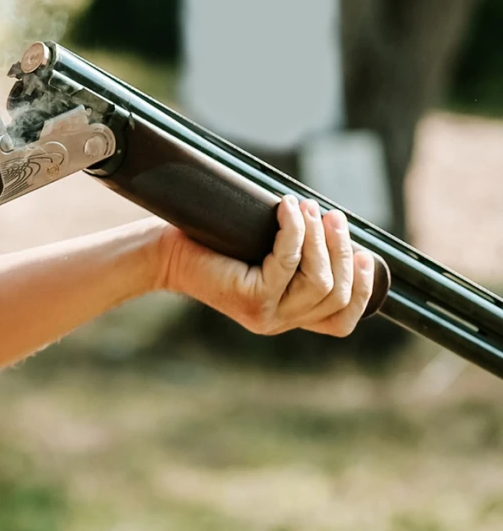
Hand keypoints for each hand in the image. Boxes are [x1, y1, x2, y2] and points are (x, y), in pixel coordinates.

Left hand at [158, 196, 374, 336]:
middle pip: (336, 293)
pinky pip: (288, 263)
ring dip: (320, 239)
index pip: (341, 321)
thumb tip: (336, 228)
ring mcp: (265, 315)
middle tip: (332, 216)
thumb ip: (298, 255)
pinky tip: (288, 209)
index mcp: (288, 316)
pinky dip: (295, 232)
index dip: (362, 289)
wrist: (167, 254)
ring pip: (318, 280)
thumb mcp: (264, 253)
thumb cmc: (214, 246)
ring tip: (309, 207)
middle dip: (340, 250)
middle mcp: (279, 322)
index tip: (363, 255)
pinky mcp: (250, 299)